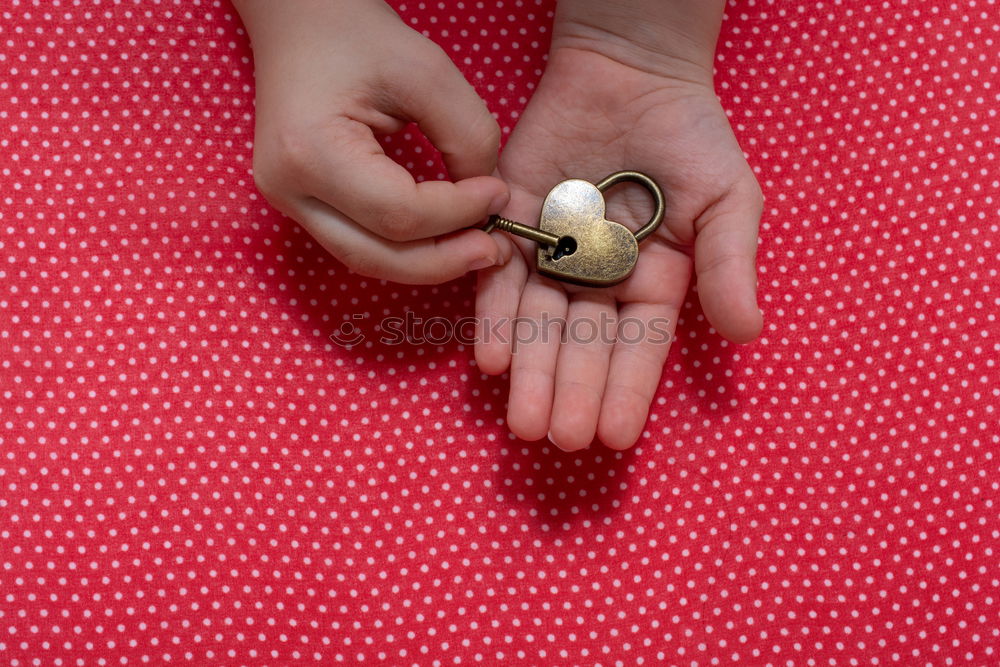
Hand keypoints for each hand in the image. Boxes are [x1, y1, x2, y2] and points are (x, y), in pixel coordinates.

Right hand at [233, 0, 510, 283]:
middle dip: (444, 260)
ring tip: (477, 248)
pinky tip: (445, 239)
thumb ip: (467, 135)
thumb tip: (485, 198)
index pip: (398, 214)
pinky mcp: (302, 205)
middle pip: (377, 256)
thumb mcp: (427, 71)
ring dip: (427, 263)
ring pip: (367, 260)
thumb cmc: (357, 36)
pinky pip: (360, 244)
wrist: (301, 23)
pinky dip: (406, 250)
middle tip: (495, 249)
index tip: (498, 194)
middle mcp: (288, 188)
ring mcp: (288, 202)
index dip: (457, 213)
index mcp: (310, 152)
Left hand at [476, 46, 762, 450]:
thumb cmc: (689, 136)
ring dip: (529, 371)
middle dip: (570, 393)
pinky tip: (490, 357)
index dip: (628, 390)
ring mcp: (553, 255)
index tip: (616, 436)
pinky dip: (494, 314)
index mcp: (653, 283)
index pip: (639, 347)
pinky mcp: (513, 224)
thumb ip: (729, 264)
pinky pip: (500, 276)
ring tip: (521, 421)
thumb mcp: (727, 200)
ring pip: (538, 323)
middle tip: (557, 439)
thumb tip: (746, 332)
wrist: (629, 72)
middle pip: (583, 347)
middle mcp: (599, 281)